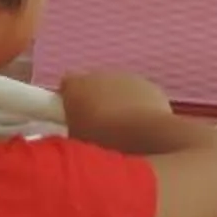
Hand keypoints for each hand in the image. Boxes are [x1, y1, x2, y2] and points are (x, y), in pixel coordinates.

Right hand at [59, 70, 181, 151]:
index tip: (76, 115)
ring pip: (118, 88)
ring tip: (123, 130)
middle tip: (100, 126)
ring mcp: (127, 78)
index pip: (67, 84)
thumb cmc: (102, 141)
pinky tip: (142, 127)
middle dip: (96, 100)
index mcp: (76, 86)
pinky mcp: (149, 86)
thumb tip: (78, 127)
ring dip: (118, 102)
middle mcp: (100, 75)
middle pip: (94, 84)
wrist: (144, 137)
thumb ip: (74, 126)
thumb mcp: (76, 140)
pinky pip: (139, 95)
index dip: (71, 99)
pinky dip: (139, 106)